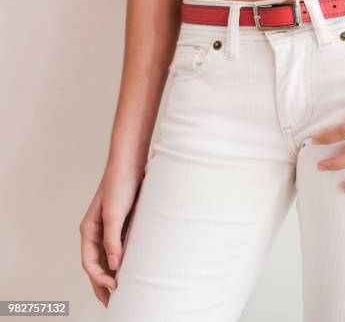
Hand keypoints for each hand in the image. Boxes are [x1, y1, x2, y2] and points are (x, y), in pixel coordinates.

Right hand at [80, 166, 140, 305]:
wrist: (132, 163)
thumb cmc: (120, 184)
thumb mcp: (115, 213)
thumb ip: (113, 238)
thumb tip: (115, 263)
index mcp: (89, 230)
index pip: (89, 262)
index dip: (99, 278)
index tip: (114, 287)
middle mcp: (97, 231)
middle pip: (97, 263)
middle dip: (102, 283)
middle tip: (112, 302)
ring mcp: (110, 228)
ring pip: (109, 257)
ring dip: (113, 273)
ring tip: (122, 291)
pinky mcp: (124, 223)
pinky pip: (120, 246)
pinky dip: (124, 259)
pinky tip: (132, 268)